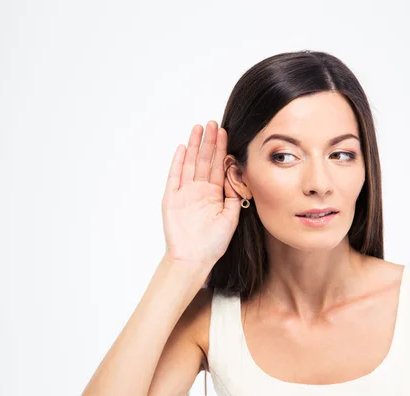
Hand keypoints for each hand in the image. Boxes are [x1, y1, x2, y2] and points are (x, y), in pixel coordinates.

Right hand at [161, 121, 240, 272]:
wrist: (194, 258)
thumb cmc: (213, 243)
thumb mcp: (231, 217)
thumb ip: (235, 195)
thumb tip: (238, 174)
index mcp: (214, 194)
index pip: (218, 166)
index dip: (221, 149)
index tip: (225, 132)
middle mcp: (199, 190)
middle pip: (204, 160)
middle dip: (208, 141)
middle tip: (212, 123)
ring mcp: (184, 193)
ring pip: (189, 163)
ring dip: (193, 146)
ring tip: (198, 128)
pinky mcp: (171, 199)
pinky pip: (174, 177)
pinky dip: (177, 162)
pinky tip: (182, 148)